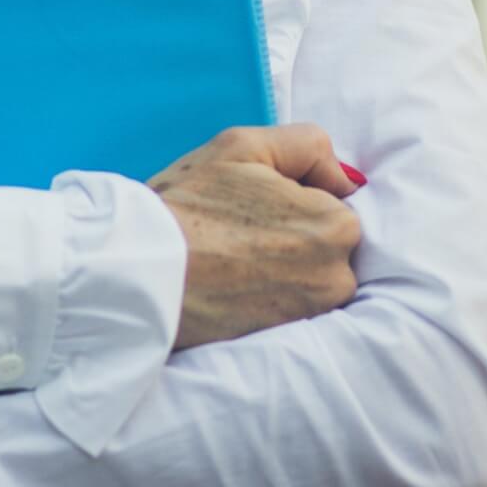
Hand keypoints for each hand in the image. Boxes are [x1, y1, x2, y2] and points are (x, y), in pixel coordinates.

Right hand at [146, 123, 363, 350]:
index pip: (331, 203)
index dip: (290, 198)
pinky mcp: (286, 341)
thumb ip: (308, 146)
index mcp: (335, 224)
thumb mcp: (244, 145)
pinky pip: (289, 307)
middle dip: (291, 234)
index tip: (251, 202)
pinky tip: (234, 284)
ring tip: (232, 258)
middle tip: (237, 231)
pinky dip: (268, 295)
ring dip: (280, 266)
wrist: (141, 272)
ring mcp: (313, 314)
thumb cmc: (189, 202)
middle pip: (324, 243)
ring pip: (309, 277)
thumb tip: (344, 180)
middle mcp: (337, 276)